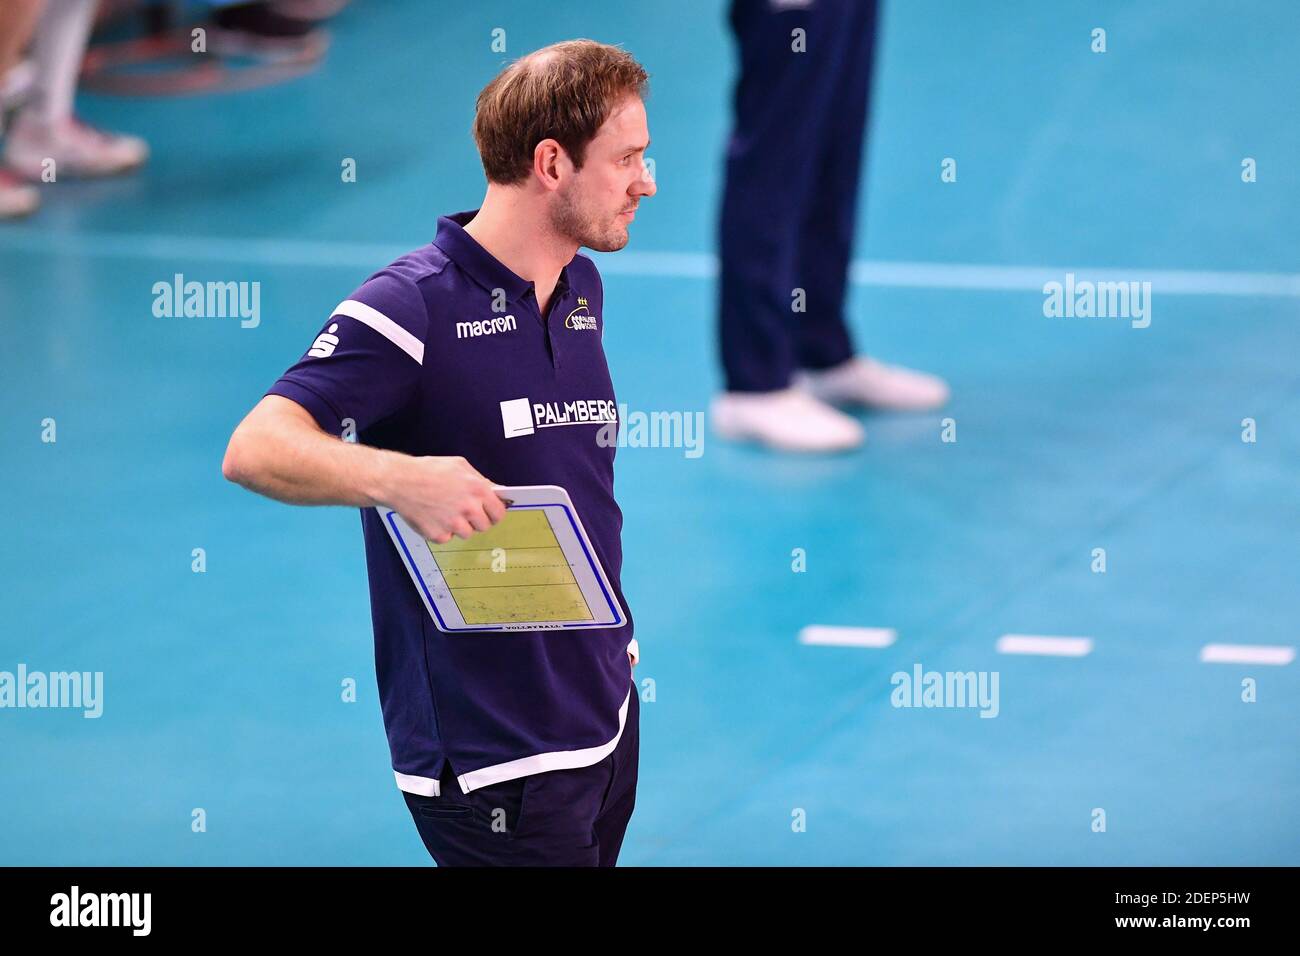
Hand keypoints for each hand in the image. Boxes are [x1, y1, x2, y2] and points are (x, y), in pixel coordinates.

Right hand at [379, 454, 506, 543]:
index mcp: (477, 490)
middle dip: (476, 520)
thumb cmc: (427, 471)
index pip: (499, 513)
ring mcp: (454, 523)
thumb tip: (495, 491)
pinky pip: (448, 538)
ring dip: (459, 526)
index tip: (489, 514)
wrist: (398, 481)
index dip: (494, 514)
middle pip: (484, 526)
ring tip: (444, 511)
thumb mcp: (459, 465)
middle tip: (463, 512)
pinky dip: (442, 531)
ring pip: (467, 534)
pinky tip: (433, 517)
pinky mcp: (438, 535)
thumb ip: (480, 480)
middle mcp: (469, 508)